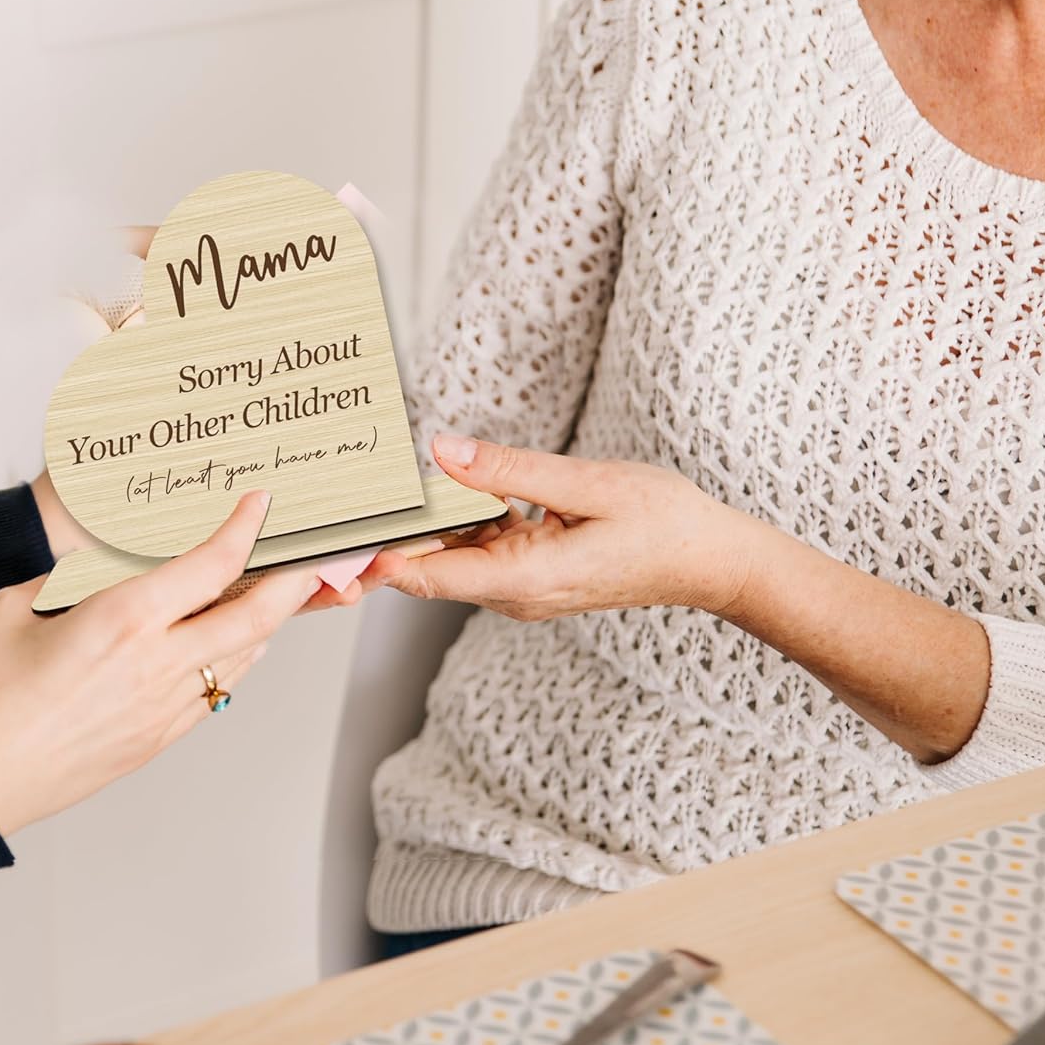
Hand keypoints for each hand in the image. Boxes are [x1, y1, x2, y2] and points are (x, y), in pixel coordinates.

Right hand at [0, 491, 321, 835]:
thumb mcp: (17, 606)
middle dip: (294, 580)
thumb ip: (72, 578)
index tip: (260, 502)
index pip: (212, 563)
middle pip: (256, 616)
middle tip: (310, 554)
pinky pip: (217, 690)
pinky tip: (228, 641)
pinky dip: (235, 658)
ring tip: (274, 591)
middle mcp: (156, 663)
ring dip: (267, 620)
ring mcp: (163, 707)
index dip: (246, 526)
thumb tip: (107, 565)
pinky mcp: (158, 738)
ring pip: (243, 656)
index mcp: (122, 620)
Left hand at [358, 434, 751, 621]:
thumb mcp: (588, 483)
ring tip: (377, 480)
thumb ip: (510, 470)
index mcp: (525, 578)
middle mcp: (515, 593)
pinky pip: (480, 548)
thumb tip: (442, 450)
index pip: (427, 575)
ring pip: (452, 555)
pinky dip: (460, 519)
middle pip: (429, 566)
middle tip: (338, 493)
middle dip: (385, 534)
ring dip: (423, 521)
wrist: (711, 560)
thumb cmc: (663, 522)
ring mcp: (522, 588)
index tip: (333, 534)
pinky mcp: (532, 573)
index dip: (374, 557)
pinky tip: (449, 482)